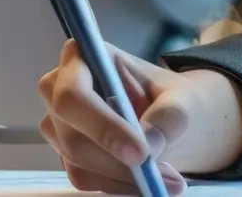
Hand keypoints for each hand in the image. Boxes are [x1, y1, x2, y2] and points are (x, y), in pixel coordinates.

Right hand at [38, 40, 241, 194]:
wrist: (169, 117)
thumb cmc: (171, 97)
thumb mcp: (183, 99)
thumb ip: (169, 117)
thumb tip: (147, 146)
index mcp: (83, 58)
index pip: (74, 94)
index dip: (102, 126)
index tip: (140, 153)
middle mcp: (58, 90)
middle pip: (72, 137)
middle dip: (118, 163)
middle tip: (161, 176)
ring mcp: (58, 124)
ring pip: (79, 164)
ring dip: (124, 178)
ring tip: (168, 179)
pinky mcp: (66, 153)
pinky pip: (86, 178)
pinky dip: (118, 185)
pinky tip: (149, 182)